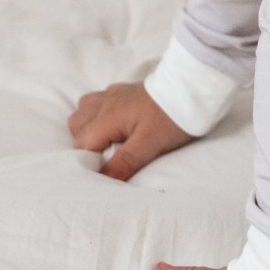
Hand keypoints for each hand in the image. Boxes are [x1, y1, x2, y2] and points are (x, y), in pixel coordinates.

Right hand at [68, 81, 193, 179]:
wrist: (192, 88)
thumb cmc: (172, 118)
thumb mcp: (149, 145)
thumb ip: (124, 162)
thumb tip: (100, 181)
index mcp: (108, 116)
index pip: (80, 143)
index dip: (89, 159)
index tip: (104, 168)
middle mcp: (105, 102)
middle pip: (76, 125)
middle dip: (86, 142)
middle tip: (108, 154)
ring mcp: (114, 93)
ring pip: (84, 110)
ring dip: (90, 126)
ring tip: (110, 140)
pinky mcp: (124, 91)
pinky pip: (99, 101)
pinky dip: (100, 114)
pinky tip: (117, 124)